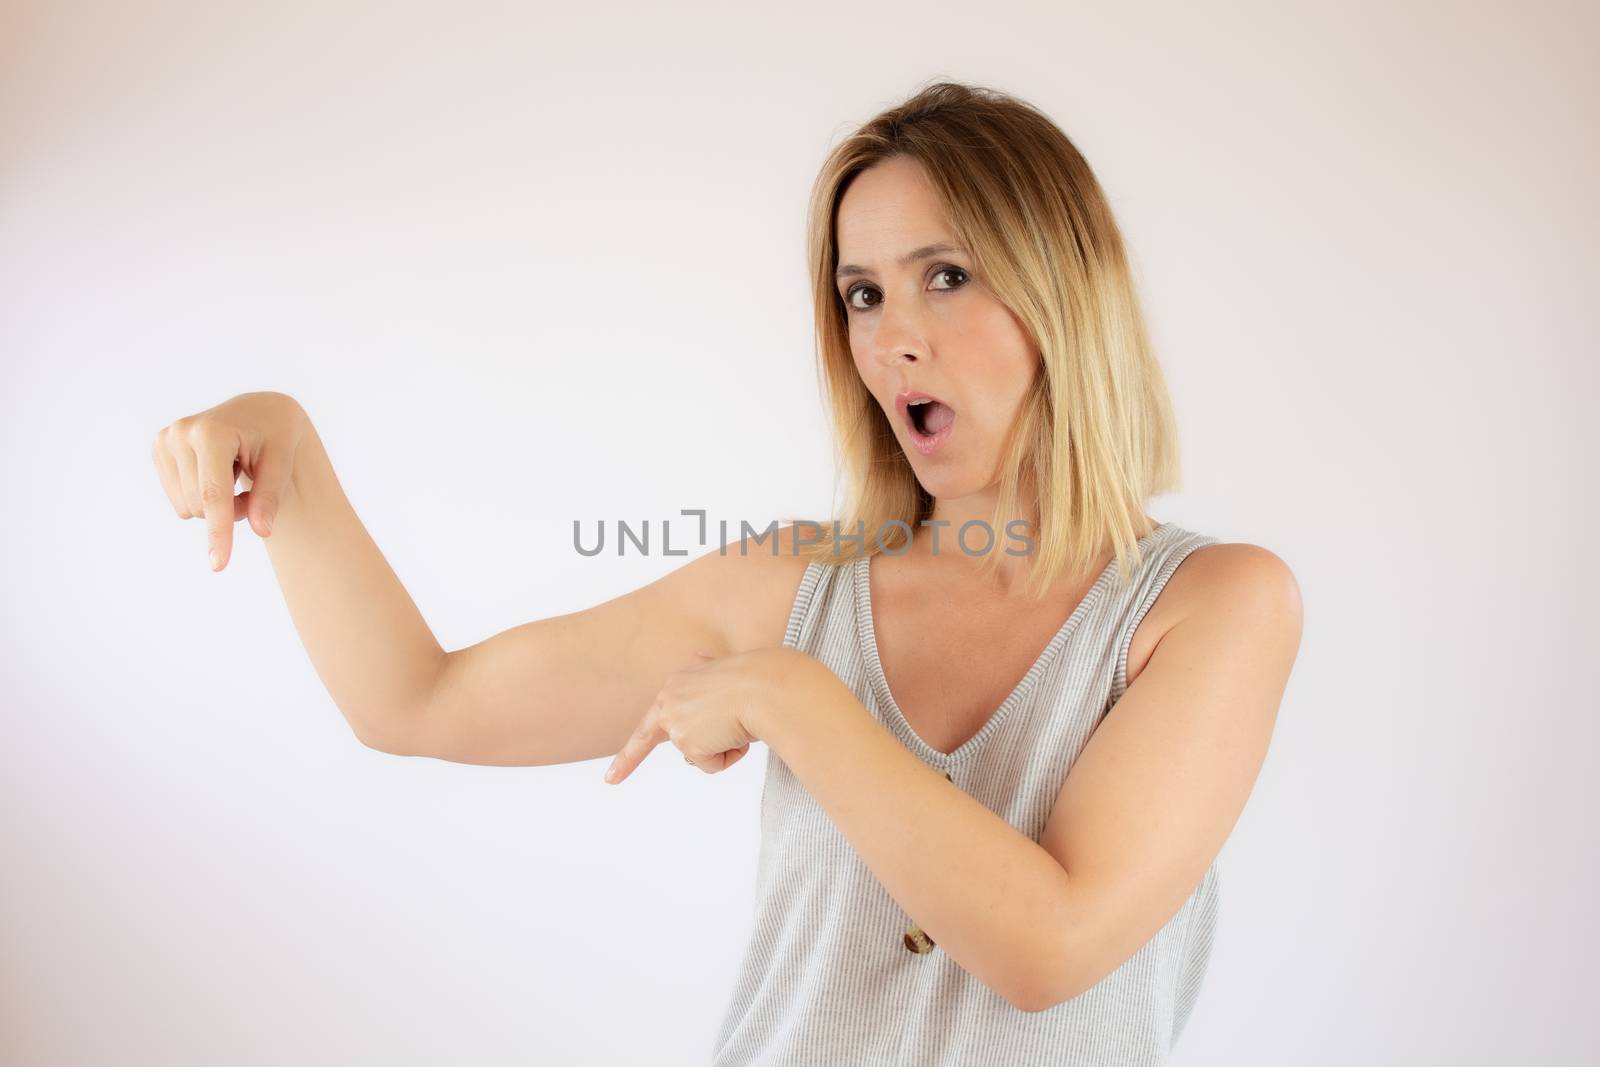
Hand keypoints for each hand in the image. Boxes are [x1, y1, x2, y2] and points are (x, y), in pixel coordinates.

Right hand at [149, 391, 310, 571]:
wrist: (258, 412)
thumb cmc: (275, 436)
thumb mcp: (282, 462)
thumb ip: (270, 496)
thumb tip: (262, 530)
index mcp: (212, 431)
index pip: (214, 494)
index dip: (218, 532)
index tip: (218, 565)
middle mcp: (182, 432)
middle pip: (202, 505)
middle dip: (231, 509)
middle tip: (251, 486)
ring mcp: (166, 439)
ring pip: (188, 507)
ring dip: (216, 505)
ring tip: (234, 474)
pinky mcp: (159, 447)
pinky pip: (179, 499)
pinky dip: (201, 496)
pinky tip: (216, 471)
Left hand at [604, 647, 797, 784]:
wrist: (766, 688)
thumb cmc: (761, 683)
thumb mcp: (733, 684)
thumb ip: (714, 697)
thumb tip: (708, 705)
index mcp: (682, 680)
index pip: (655, 714)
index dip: (632, 746)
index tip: (611, 774)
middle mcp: (670, 697)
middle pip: (650, 738)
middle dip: (627, 762)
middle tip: (609, 779)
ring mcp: (675, 721)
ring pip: (700, 753)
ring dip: (723, 746)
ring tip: (738, 724)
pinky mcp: (685, 742)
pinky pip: (712, 764)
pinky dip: (729, 755)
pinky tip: (738, 733)